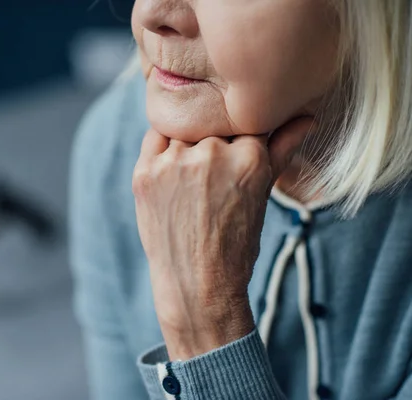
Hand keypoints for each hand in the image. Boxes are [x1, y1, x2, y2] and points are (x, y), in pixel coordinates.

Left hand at [132, 118, 312, 359]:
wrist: (198, 284)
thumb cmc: (237, 243)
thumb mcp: (264, 194)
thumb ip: (282, 149)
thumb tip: (307, 119)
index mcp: (248, 156)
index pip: (244, 122)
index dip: (240, 136)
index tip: (235, 153)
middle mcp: (210, 153)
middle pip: (212, 125)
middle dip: (214, 141)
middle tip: (211, 173)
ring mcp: (174, 163)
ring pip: (183, 129)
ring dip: (187, 142)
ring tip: (191, 178)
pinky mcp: (145, 173)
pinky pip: (154, 138)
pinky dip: (162, 147)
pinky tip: (170, 169)